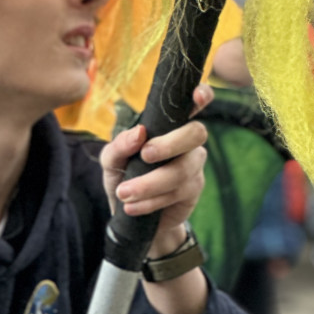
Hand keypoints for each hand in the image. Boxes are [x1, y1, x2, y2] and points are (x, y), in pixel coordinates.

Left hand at [99, 84, 212, 255]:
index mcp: (171, 123)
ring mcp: (194, 165)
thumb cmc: (124, 176)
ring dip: (150, 183)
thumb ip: (120, 144)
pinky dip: (151, 201)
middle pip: (196, 133)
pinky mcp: (193, 190)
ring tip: (124, 194)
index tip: (197, 96)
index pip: (195, 102)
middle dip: (170, 144)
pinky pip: (177, 192)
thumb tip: (139, 133)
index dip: (202, 95)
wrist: (129, 218)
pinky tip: (133, 207)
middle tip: (144, 155)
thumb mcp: (112, 160)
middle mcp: (188, 141)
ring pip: (183, 169)